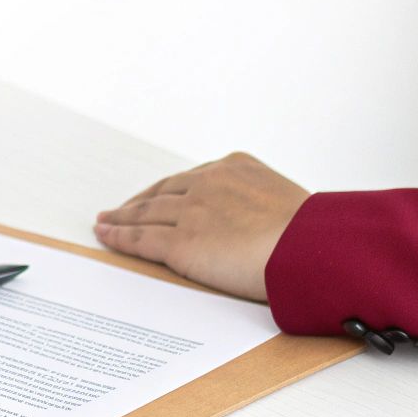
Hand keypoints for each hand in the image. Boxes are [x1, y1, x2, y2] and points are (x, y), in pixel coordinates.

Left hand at [92, 152, 308, 301]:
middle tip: (119, 209)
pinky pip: (140, 238)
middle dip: (139, 201)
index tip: (155, 197)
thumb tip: (264, 224)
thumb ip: (263, 207)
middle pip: (162, 192)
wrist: (309, 248)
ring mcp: (192, 211)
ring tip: (105, 222)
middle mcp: (208, 183)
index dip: (168, 190)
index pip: (191, 179)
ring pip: (146, 213)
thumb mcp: (287, 204)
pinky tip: (105, 235)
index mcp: (236, 167)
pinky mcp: (181, 241)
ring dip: (121, 218)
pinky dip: (118, 236)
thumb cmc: (312, 236)